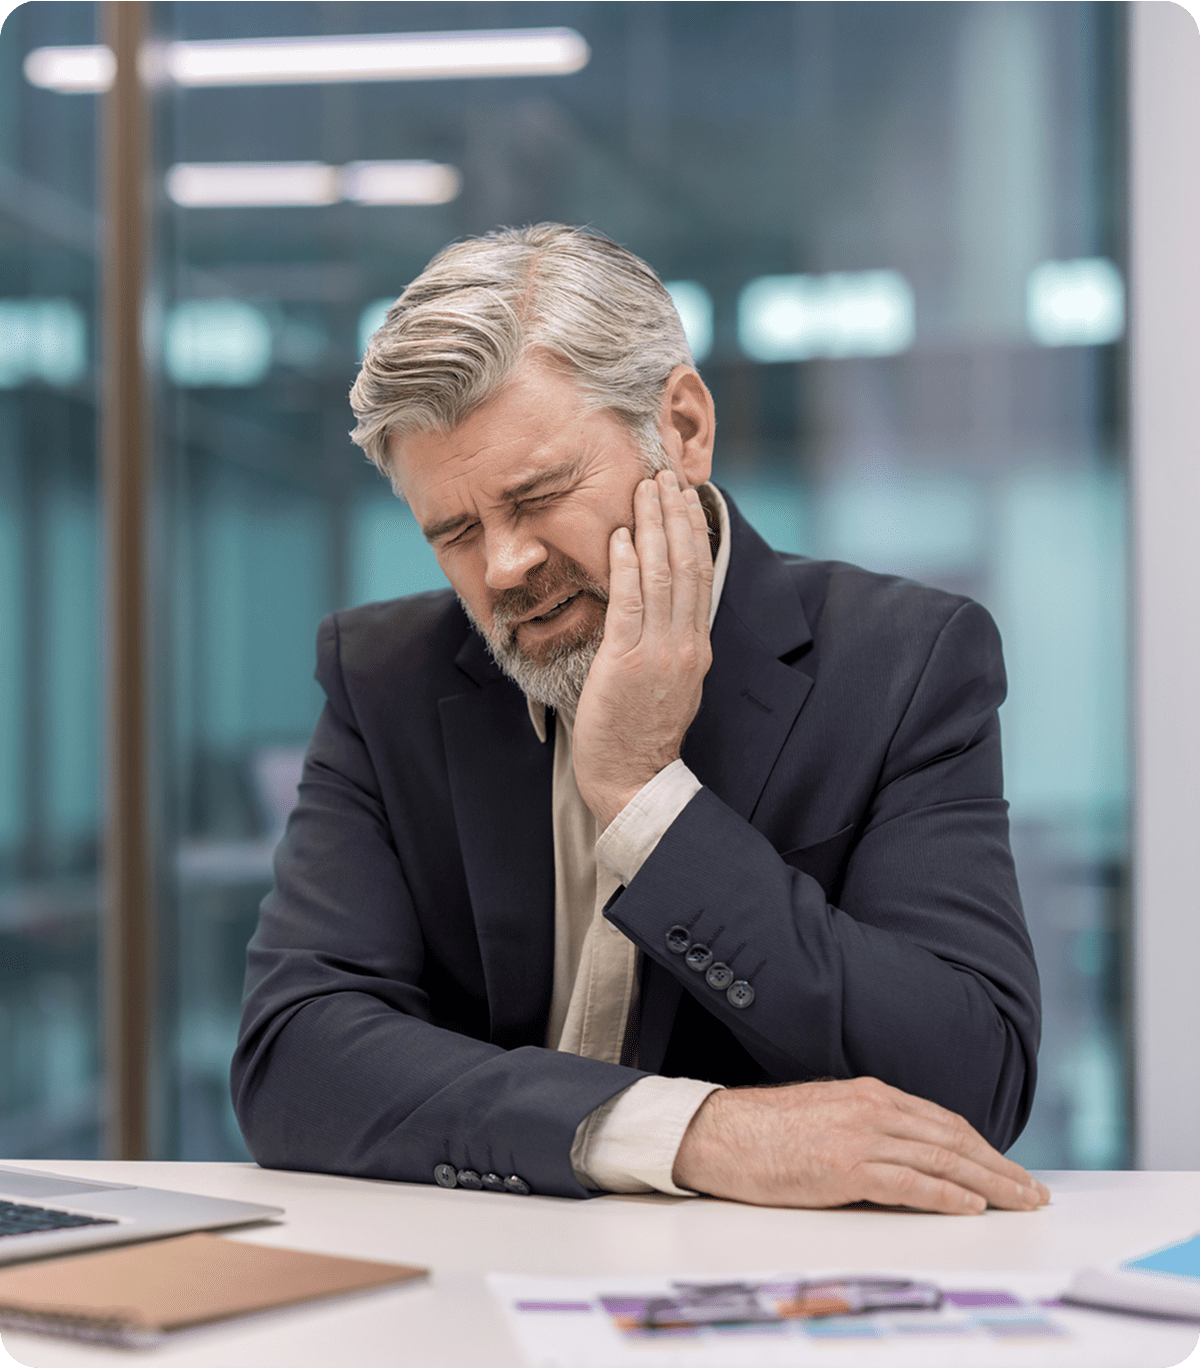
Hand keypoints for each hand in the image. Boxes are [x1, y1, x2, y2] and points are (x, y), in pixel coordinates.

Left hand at [573, 470, 713, 828]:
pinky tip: (620, 536)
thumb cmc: (640, 735)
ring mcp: (660, 651)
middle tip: (665, 475)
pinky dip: (626, 565)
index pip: (699, 576)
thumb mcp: (668, 684)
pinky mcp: (629, 661)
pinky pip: (630, 603)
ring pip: (663, 575)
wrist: (633, 780)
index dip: (692, 532)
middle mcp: (685, 643)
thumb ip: (668, 646)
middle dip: (675, 516)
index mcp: (695, 647)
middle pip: (687, 565)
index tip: (682, 498)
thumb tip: (659, 612)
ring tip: (646, 489)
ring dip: (653, 527)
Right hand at [672, 1077, 1050, 1213]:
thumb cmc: (767, 1131)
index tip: (1010, 1170)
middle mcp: (873, 1108)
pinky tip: (970, 1207)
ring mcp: (860, 1136)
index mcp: (870, 1093)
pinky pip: (909, 1183)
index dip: (984, 1148)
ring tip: (1018, 1203)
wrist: (720, 1133)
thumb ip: (870, 1130)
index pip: (943, 1122)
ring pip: (942, 1161)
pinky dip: (946, 1196)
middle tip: (1033, 1192)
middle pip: (954, 1140)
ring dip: (988, 1185)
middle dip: (1000, 1168)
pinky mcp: (845, 1167)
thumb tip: (909, 1162)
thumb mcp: (828, 1116)